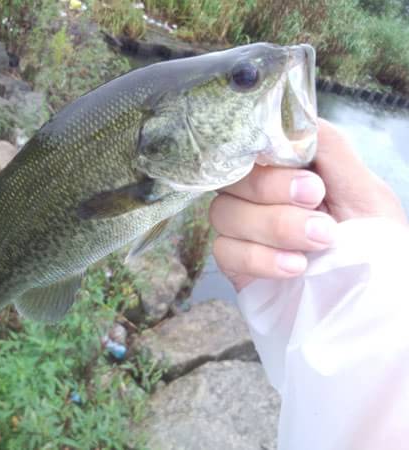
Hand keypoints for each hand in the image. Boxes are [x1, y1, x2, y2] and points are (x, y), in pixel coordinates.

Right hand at [209, 118, 406, 291]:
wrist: (372, 301)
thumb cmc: (374, 244)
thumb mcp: (366, 191)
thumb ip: (331, 150)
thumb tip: (297, 117)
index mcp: (288, 170)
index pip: (253, 147)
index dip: (271, 160)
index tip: (313, 183)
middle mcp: (260, 195)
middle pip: (233, 178)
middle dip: (273, 193)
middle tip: (318, 208)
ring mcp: (244, 229)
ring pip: (224, 213)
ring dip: (272, 227)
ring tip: (318, 242)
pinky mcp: (236, 262)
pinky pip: (225, 250)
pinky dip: (259, 258)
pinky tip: (295, 268)